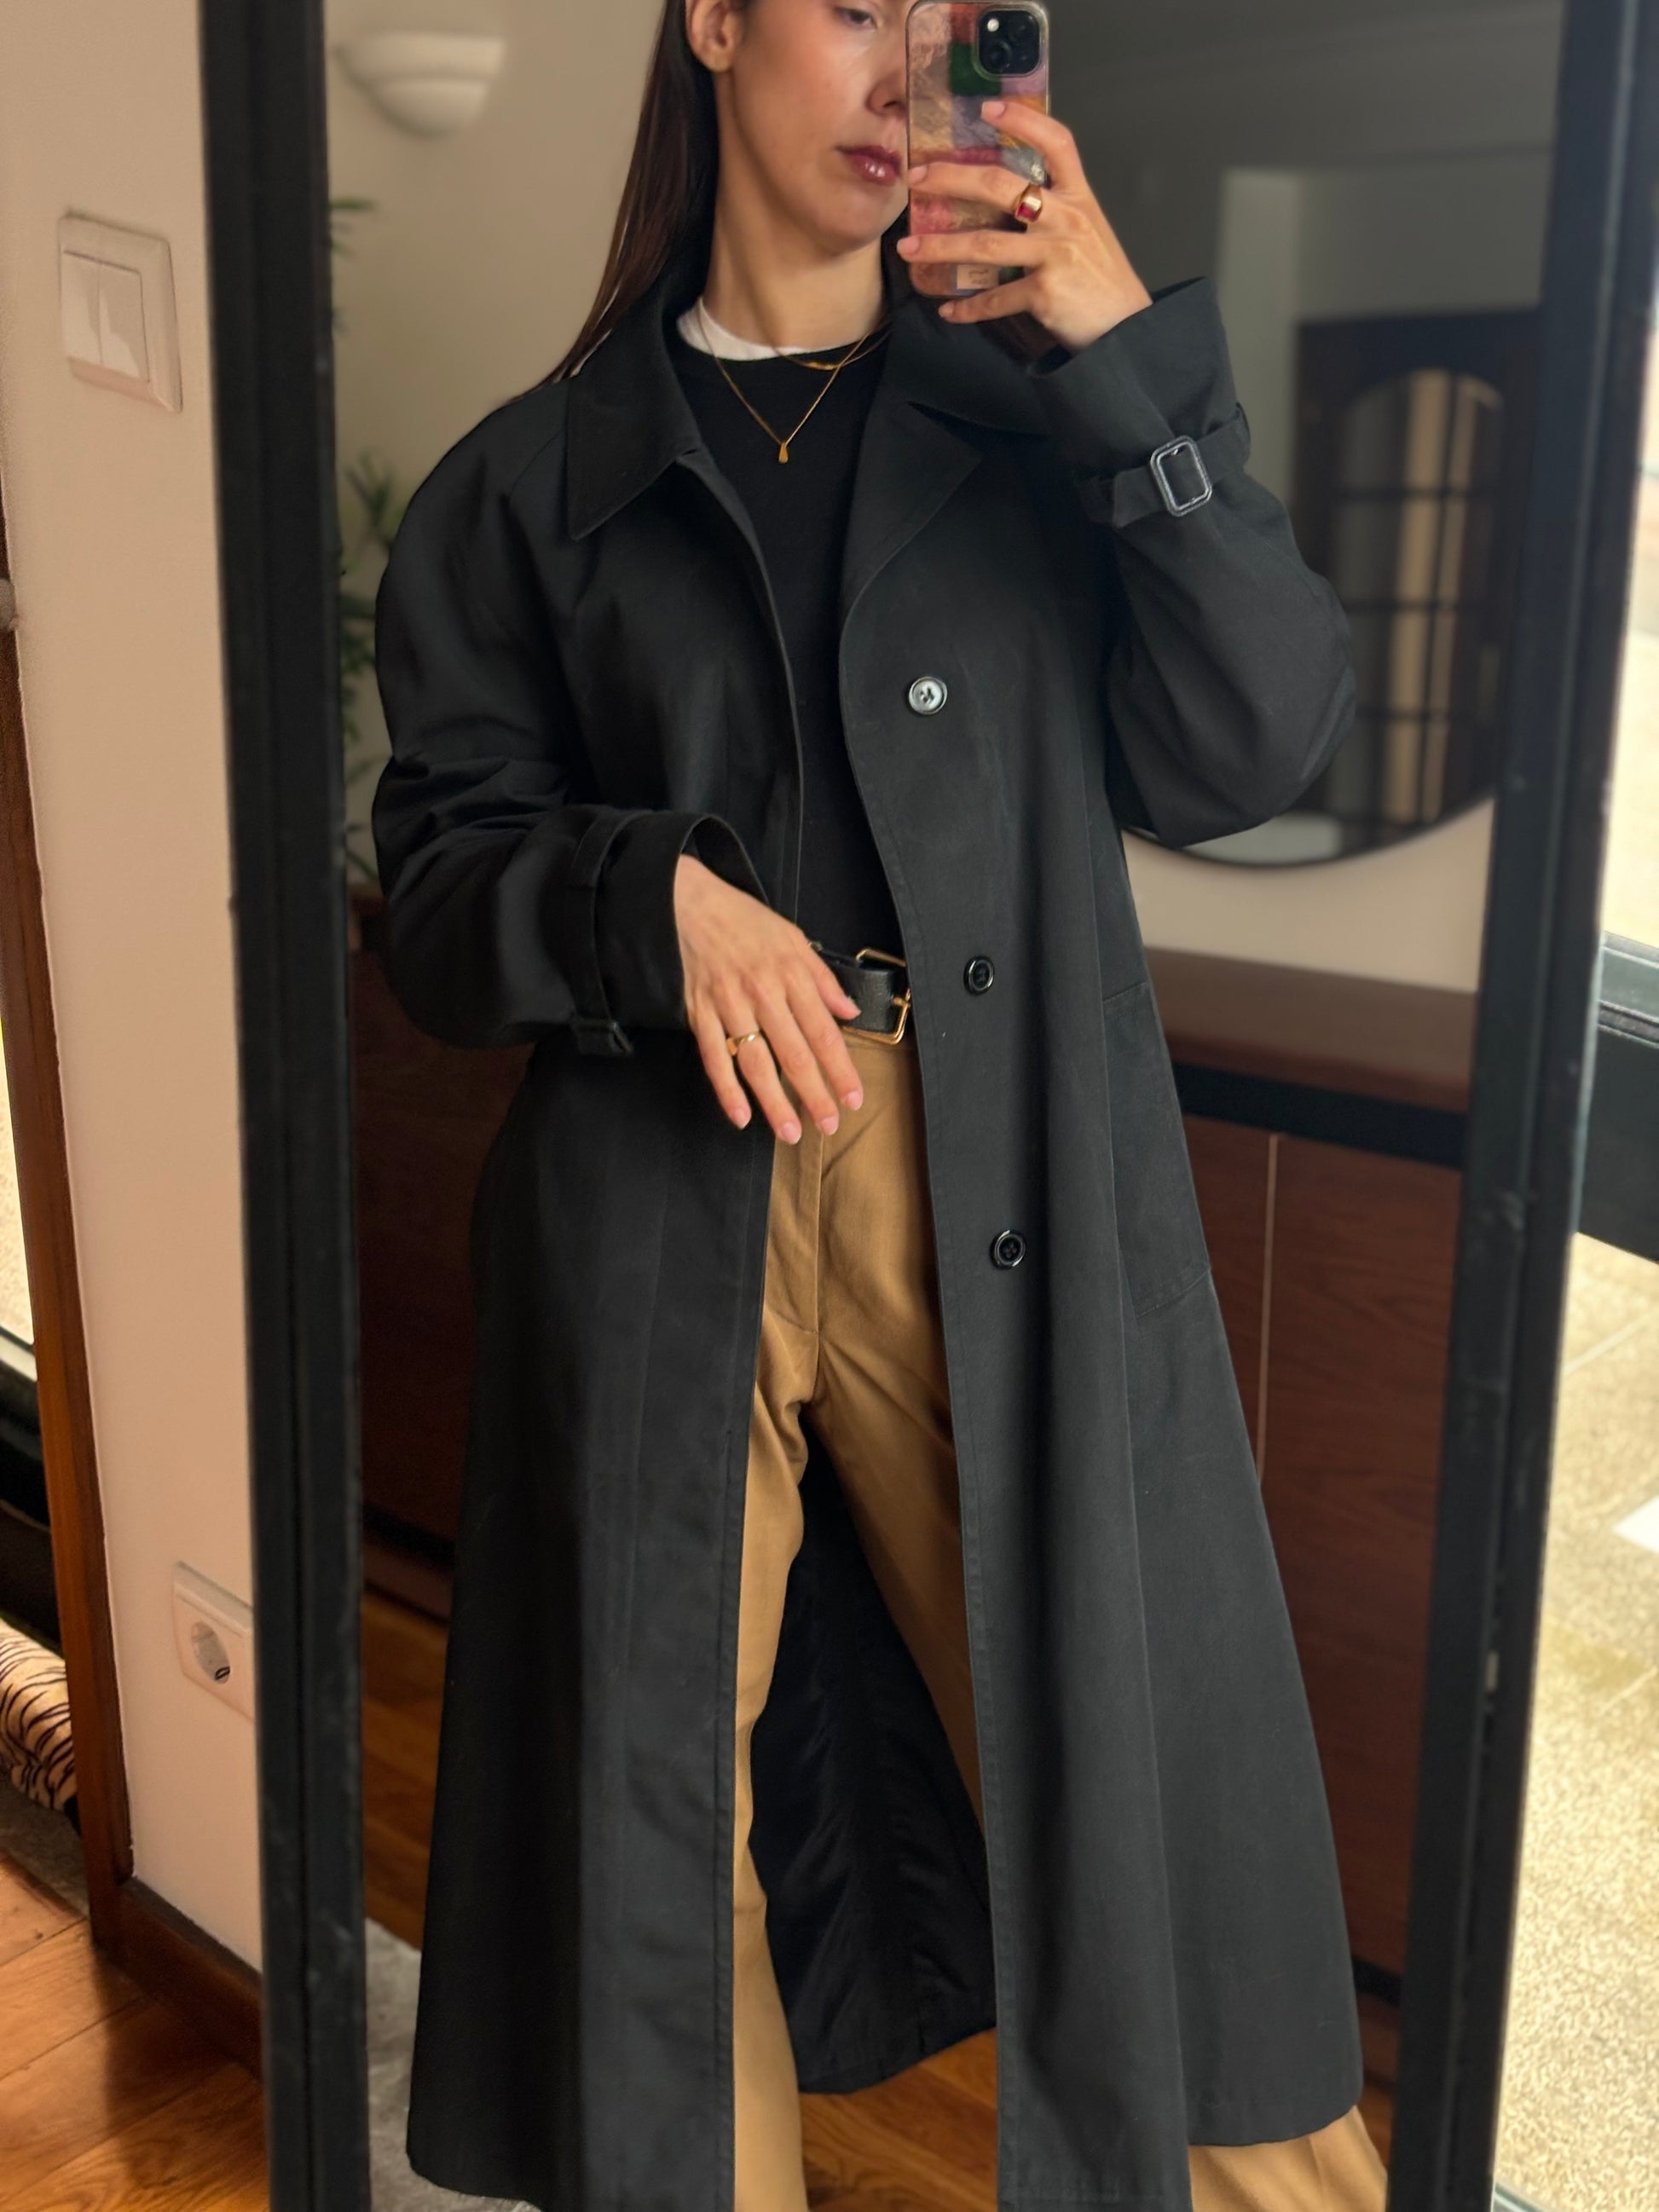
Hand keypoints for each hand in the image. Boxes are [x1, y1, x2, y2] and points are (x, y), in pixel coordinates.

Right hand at [675, 854, 866, 1140]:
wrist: (688, 904)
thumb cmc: (743, 921)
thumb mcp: (793, 939)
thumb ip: (823, 979)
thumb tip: (850, 1012)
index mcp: (790, 975)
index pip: (823, 1032)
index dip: (840, 1069)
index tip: (853, 1098)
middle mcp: (762, 994)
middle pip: (794, 1053)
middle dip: (814, 1093)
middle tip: (829, 1124)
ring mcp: (729, 1006)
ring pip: (756, 1062)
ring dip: (775, 1102)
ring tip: (791, 1131)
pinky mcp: (700, 1014)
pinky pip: (714, 1058)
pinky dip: (726, 1090)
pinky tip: (740, 1116)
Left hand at [898, 100, 1152, 352]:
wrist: (1125, 328)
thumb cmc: (1100, 278)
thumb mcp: (1087, 229)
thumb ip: (1054, 209)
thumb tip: (1004, 199)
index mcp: (1079, 196)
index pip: (1056, 143)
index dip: (1024, 121)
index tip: (988, 108)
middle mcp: (1066, 219)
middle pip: (1001, 186)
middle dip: (952, 179)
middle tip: (916, 177)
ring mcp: (1054, 255)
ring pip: (986, 244)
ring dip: (941, 247)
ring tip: (908, 248)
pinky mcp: (1044, 293)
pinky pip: (995, 298)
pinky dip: (968, 308)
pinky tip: (948, 310)